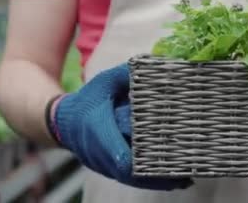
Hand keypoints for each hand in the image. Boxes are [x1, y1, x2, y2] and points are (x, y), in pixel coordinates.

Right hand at [50, 63, 192, 190]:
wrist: (63, 122)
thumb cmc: (90, 98)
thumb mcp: (106, 81)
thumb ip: (128, 75)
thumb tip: (154, 64)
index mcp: (95, 124)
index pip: (108, 142)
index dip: (122, 154)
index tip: (140, 163)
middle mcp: (97, 149)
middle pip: (124, 168)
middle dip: (151, 173)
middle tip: (182, 173)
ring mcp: (102, 163)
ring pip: (128, 178)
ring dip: (155, 181)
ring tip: (184, 180)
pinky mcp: (109, 170)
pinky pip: (129, 179)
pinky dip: (150, 182)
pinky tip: (173, 182)